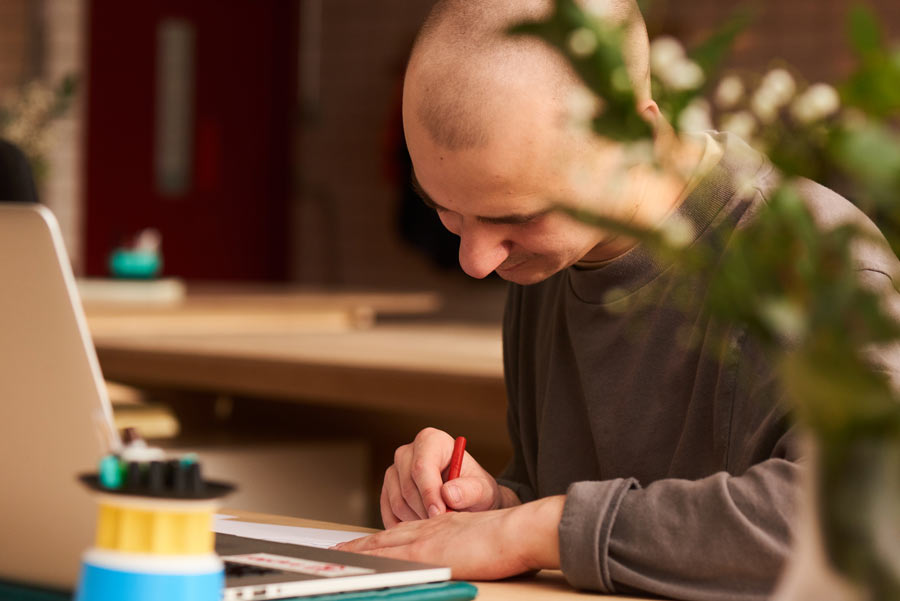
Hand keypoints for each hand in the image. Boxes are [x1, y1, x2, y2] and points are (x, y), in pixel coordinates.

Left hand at [335, 496, 564, 580]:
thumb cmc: (507, 536)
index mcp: (440, 525)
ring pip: (384, 544)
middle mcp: (428, 528)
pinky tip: (359, 565)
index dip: (381, 538)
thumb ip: (460, 539)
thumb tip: (457, 545)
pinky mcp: (426, 552)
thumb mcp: (477, 533)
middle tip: (339, 552)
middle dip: (362, 545)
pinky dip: (372, 559)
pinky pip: (391, 555)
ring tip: (338, 559)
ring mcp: (425, 539)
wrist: (515, 531)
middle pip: (387, 536)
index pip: (403, 531)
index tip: (363, 544)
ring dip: (360, 552)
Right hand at [381, 428, 516, 527]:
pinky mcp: (387, 491)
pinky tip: (424, 528)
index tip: (440, 514)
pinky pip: (389, 514)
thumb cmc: (474, 488)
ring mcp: (393, 471)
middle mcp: (407, 452)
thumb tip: (448, 494)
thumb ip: (470, 490)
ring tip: (438, 525)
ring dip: (417, 520)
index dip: (429, 493)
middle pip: (408, 487)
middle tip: (444, 525)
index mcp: (431, 441)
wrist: (465, 497)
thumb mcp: (482, 489)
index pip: (422, 467)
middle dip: (426, 511)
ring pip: (398, 503)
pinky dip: (405, 527)